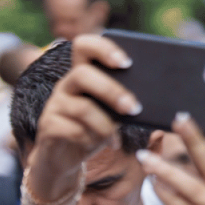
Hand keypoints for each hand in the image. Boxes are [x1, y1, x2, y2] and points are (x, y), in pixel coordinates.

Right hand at [28, 35, 140, 197]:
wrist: (65, 158)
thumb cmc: (94, 130)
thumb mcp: (112, 114)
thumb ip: (125, 102)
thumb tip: (156, 99)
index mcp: (82, 74)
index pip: (83, 46)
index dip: (103, 48)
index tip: (127, 63)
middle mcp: (66, 85)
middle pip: (82, 74)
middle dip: (111, 90)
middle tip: (133, 108)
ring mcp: (55, 105)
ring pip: (82, 108)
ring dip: (105, 124)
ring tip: (116, 137)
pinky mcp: (49, 126)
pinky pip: (73, 130)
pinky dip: (93, 140)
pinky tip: (106, 145)